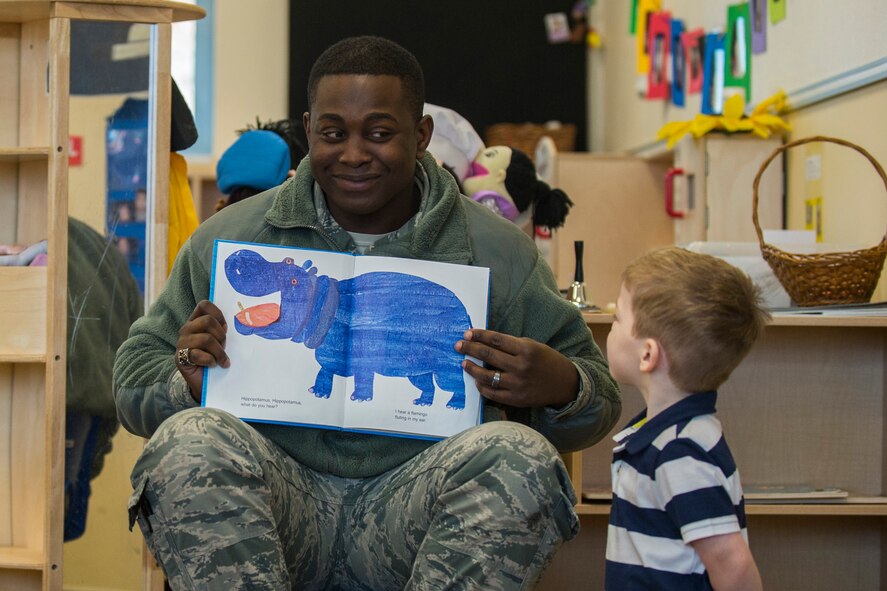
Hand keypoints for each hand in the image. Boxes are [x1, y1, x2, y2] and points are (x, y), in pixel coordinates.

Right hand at [175, 300, 229, 401]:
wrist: (203, 382)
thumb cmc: (215, 358)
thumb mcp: (220, 341)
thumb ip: (222, 330)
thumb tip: (235, 322)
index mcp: (196, 321)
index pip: (204, 305)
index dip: (218, 314)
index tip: (225, 328)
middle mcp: (187, 329)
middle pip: (208, 321)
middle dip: (221, 335)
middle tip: (224, 347)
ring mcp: (182, 343)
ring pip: (206, 339)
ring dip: (219, 351)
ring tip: (222, 359)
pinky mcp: (180, 358)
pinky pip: (197, 354)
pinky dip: (210, 361)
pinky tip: (212, 365)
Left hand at [456, 329, 578, 407]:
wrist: (565, 384)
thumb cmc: (547, 361)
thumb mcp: (533, 346)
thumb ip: (512, 345)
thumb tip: (486, 342)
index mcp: (526, 349)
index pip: (496, 340)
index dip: (479, 336)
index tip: (467, 333)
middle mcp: (521, 366)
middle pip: (488, 355)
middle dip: (470, 349)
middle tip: (458, 345)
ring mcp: (518, 384)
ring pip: (487, 376)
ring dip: (472, 368)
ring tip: (464, 363)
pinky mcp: (516, 399)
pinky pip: (493, 393)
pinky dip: (482, 387)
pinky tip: (476, 380)